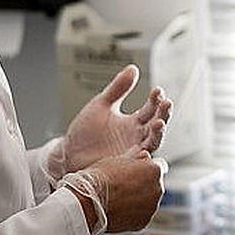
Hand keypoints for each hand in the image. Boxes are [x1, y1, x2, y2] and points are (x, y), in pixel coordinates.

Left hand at [48, 65, 171, 180]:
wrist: (68, 155)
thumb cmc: (85, 132)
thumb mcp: (101, 105)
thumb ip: (118, 89)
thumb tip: (133, 68)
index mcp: (134, 122)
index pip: (151, 108)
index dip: (156, 99)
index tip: (157, 90)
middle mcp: (137, 138)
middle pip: (157, 125)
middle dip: (163, 114)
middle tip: (166, 103)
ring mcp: (132, 153)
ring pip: (152, 143)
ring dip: (158, 134)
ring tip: (158, 123)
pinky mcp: (123, 166)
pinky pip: (137, 164)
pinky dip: (143, 159)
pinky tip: (144, 152)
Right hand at [63, 148, 166, 233]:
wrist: (89, 202)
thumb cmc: (101, 178)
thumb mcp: (119, 159)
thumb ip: (137, 158)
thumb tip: (144, 156)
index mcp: (154, 170)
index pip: (155, 167)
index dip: (142, 170)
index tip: (132, 174)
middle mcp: (157, 188)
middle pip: (153, 185)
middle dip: (142, 185)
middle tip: (123, 187)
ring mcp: (152, 207)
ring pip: (148, 201)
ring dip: (139, 200)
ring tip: (119, 199)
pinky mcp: (144, 222)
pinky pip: (142, 215)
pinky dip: (134, 214)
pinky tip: (120, 209)